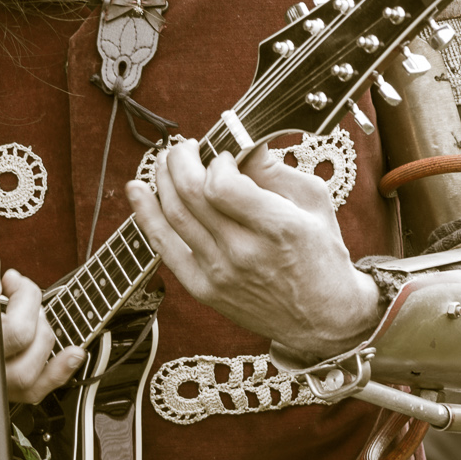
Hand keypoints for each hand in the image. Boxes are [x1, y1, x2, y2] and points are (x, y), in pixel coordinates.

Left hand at [127, 142, 382, 360]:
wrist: (322, 318)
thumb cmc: (322, 254)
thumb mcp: (314, 202)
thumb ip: (276, 169)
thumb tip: (242, 141)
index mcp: (278, 228)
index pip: (222, 185)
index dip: (217, 159)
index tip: (226, 155)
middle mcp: (244, 253)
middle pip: (191, 194)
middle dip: (180, 159)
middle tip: (186, 147)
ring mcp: (220, 274)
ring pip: (173, 215)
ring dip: (163, 178)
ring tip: (167, 161)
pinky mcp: (204, 289)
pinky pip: (165, 248)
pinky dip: (146, 215)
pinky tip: (138, 190)